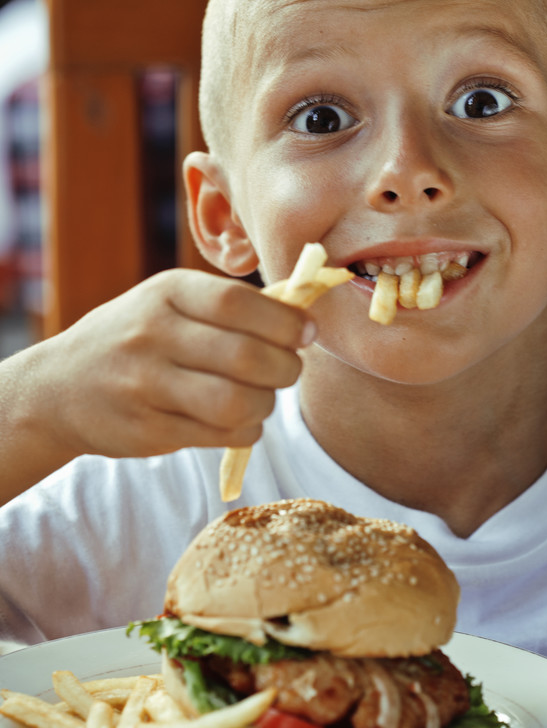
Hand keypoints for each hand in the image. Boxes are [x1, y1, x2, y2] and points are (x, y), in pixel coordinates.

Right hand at [0, 269, 314, 500]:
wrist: (60, 388)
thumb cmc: (136, 338)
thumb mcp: (168, 304)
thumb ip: (229, 307)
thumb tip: (303, 320)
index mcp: (167, 293)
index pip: (239, 303)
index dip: (285, 321)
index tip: (305, 333)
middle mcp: (154, 335)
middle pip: (247, 356)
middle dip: (286, 368)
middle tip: (287, 370)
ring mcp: (147, 385)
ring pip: (239, 402)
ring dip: (268, 404)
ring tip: (263, 398)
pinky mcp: (149, 430)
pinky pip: (223, 434)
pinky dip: (247, 430)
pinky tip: (240, 420)